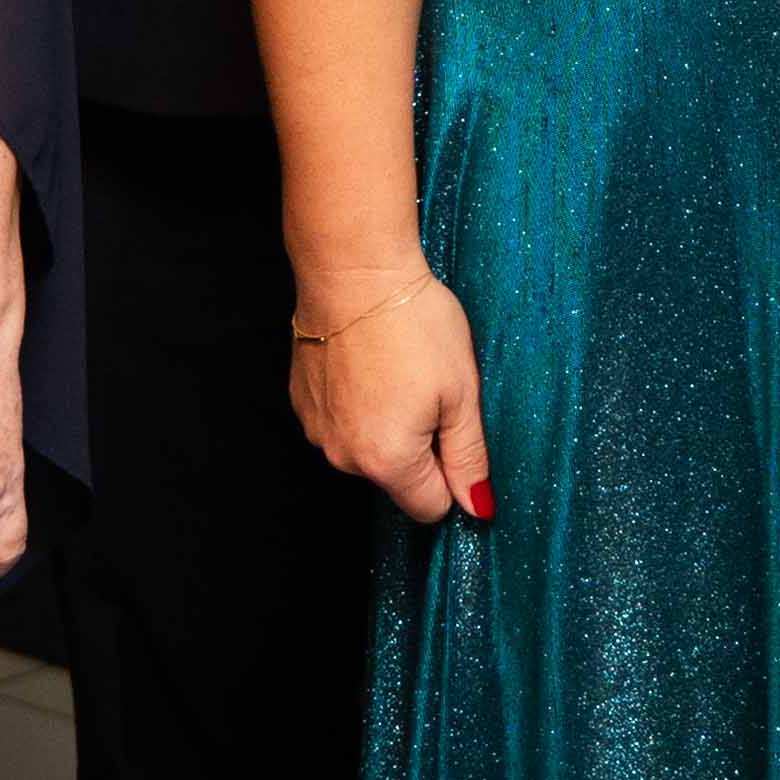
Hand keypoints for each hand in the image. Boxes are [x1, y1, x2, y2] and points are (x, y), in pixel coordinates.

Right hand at [285, 265, 490, 528]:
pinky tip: (369, 364)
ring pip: (367, 450)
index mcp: (389, 462)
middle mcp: (344, 458)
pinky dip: (358, 404)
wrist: (354, 270)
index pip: (431, 507)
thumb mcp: (461, 392)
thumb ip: (469, 457)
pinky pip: (341, 424)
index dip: (451, 474)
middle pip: (397, 479)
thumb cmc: (414, 325)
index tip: (454, 429)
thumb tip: (477, 508)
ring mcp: (317, 431)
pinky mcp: (302, 404)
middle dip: (419, 447)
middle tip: (430, 389)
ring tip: (397, 370)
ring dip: (386, 425)